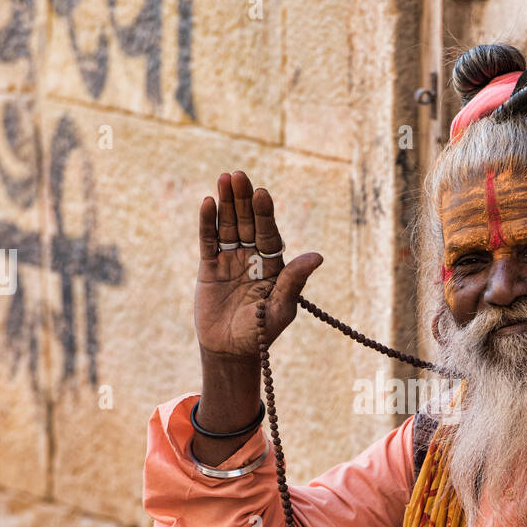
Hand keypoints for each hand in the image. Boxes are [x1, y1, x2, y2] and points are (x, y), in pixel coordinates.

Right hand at [195, 170, 323, 361]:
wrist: (230, 351)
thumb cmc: (260, 332)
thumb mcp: (280, 307)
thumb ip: (294, 281)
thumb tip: (318, 256)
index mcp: (274, 264)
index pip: (269, 233)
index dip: (265, 214)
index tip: (262, 195)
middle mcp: (253, 256)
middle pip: (248, 222)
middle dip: (244, 200)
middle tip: (240, 175)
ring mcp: (230, 259)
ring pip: (228, 226)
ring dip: (226, 203)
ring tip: (225, 178)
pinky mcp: (209, 267)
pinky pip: (208, 241)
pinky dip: (207, 223)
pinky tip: (208, 202)